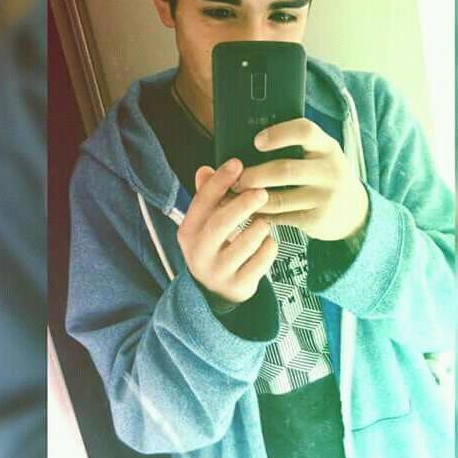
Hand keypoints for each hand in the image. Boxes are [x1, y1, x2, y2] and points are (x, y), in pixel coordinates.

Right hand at [177, 158, 277, 304]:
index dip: (219, 181)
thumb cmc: (214, 248)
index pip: (202, 202)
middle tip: (262, 192)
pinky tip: (268, 242)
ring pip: (244, 244)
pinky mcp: (238, 286)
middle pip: (221, 224)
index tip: (237, 164)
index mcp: (189, 232)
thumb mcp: (205, 224)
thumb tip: (205, 169)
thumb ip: (207, 197)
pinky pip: (260, 262)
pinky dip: (268, 248)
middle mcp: (199, 253)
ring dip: (259, 227)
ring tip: (264, 221)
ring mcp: (218, 272)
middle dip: (243, 204)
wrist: (214, 293)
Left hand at [231, 118, 368, 241]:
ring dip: (251, 197)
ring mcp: (324, 197)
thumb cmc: (323, 174)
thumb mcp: (319, 154)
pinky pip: (280, 217)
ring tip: (236, 193)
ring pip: (278, 198)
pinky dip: (261, 213)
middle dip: (254, 174)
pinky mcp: (316, 220)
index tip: (257, 141)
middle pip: (284, 170)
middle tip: (236, 178)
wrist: (352, 211)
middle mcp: (330, 170)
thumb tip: (246, 140)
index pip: (305, 131)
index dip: (278, 135)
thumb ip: (295, 146)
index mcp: (326, 146)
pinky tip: (250, 209)